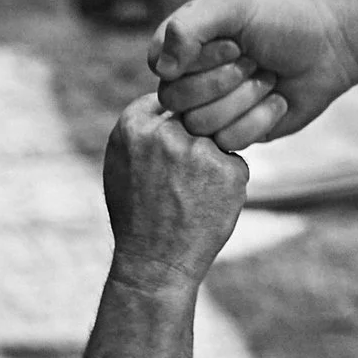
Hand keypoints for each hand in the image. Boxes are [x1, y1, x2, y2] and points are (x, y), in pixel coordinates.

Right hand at [101, 95, 249, 293]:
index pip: (171, 94)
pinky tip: (210, 204)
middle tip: (208, 138)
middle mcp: (166, 133)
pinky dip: (228, 181)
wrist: (155, 263)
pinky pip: (235, 162)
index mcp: (134, 125)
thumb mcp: (122, 163)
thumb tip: (168, 96)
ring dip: (216, 153)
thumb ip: (143, 128)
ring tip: (197, 188)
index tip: (183, 126)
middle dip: (207, 117)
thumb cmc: (136, 215)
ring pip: (220, 133)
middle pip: (199, 108)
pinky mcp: (228, 171)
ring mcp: (199, 151)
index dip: (181, 111)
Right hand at [151, 0, 357, 150]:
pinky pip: (230, 141)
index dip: (197, 61)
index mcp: (183, 45)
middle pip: (176, 100)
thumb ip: (190, 26)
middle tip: (254, 60)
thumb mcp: (234, 7)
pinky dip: (260, 118)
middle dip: (223, 79)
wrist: (331, 45)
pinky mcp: (237, 134)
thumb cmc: (282, 19)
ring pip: (202, 124)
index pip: (161, 66)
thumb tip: (161, 68)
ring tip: (268, 78)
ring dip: (245, 98)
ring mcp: (212, 110)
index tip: (235, 42)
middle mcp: (191, 79)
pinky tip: (277, 100)